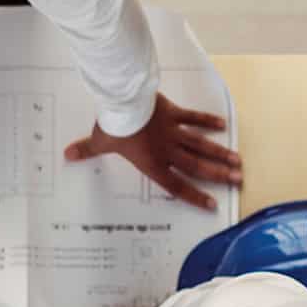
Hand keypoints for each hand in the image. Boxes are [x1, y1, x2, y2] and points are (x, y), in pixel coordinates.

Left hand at [65, 92, 240, 211]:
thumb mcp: (99, 142)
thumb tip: (68, 156)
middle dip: (217, 175)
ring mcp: (173, 131)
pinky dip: (207, 121)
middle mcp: (167, 150)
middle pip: (196, 166)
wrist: (123, 101)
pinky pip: (193, 118)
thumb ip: (87, 150)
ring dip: (219, 153)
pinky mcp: (173, 113)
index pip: (176, 186)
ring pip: (201, 144)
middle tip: (237, 181)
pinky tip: (223, 124)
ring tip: (237, 161)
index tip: (211, 204)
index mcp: (152, 164)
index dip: (194, 196)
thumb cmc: (114, 126)